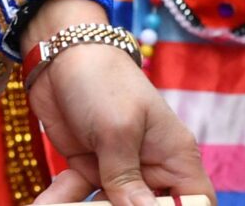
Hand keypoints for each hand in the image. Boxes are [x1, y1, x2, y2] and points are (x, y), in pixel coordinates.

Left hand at [21, 0, 211, 204]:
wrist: (57, 54)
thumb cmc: (101, 79)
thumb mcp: (117, 130)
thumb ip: (126, 178)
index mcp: (175, 155)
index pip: (196, 200)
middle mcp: (151, 167)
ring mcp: (119, 168)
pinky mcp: (90, 167)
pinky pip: (80, 199)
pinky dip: (64, 200)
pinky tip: (48, 201)